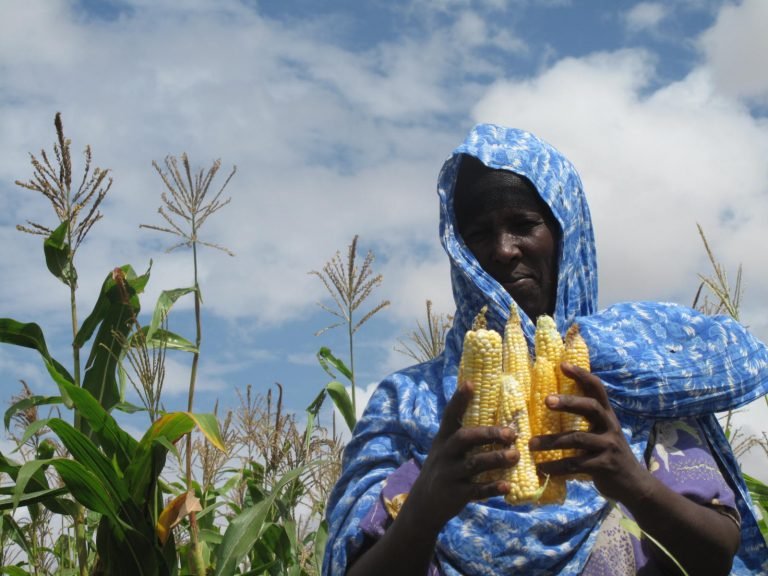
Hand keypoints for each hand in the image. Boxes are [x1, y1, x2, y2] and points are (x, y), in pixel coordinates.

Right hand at [408, 381, 519, 532]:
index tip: (470, 383)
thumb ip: (464, 437)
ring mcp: (449, 474)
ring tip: (515, 456)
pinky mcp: (455, 494)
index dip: (459, 399)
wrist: (424, 505)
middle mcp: (444, 454)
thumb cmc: (444, 469)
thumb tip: (496, 418)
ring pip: (473, 464)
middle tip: (511, 433)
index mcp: (444, 439)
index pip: (450, 415)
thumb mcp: (446, 450)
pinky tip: (507, 486)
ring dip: (496, 459)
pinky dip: (492, 488)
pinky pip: (476, 490)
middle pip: (464, 438)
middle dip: (488, 434)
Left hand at [529, 363, 649, 501]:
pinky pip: (576, 464)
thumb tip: (550, 402)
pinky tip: (542, 468)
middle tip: (546, 400)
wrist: (634, 485)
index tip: (562, 364)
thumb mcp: (602, 432)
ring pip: (577, 439)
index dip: (581, 375)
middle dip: (569, 402)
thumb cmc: (608, 454)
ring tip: (531, 444)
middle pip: (591, 407)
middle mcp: (610, 426)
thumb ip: (585, 419)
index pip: (596, 388)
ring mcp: (608, 446)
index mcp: (606, 415)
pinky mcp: (604, 466)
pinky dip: (557, 466)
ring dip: (552, 441)